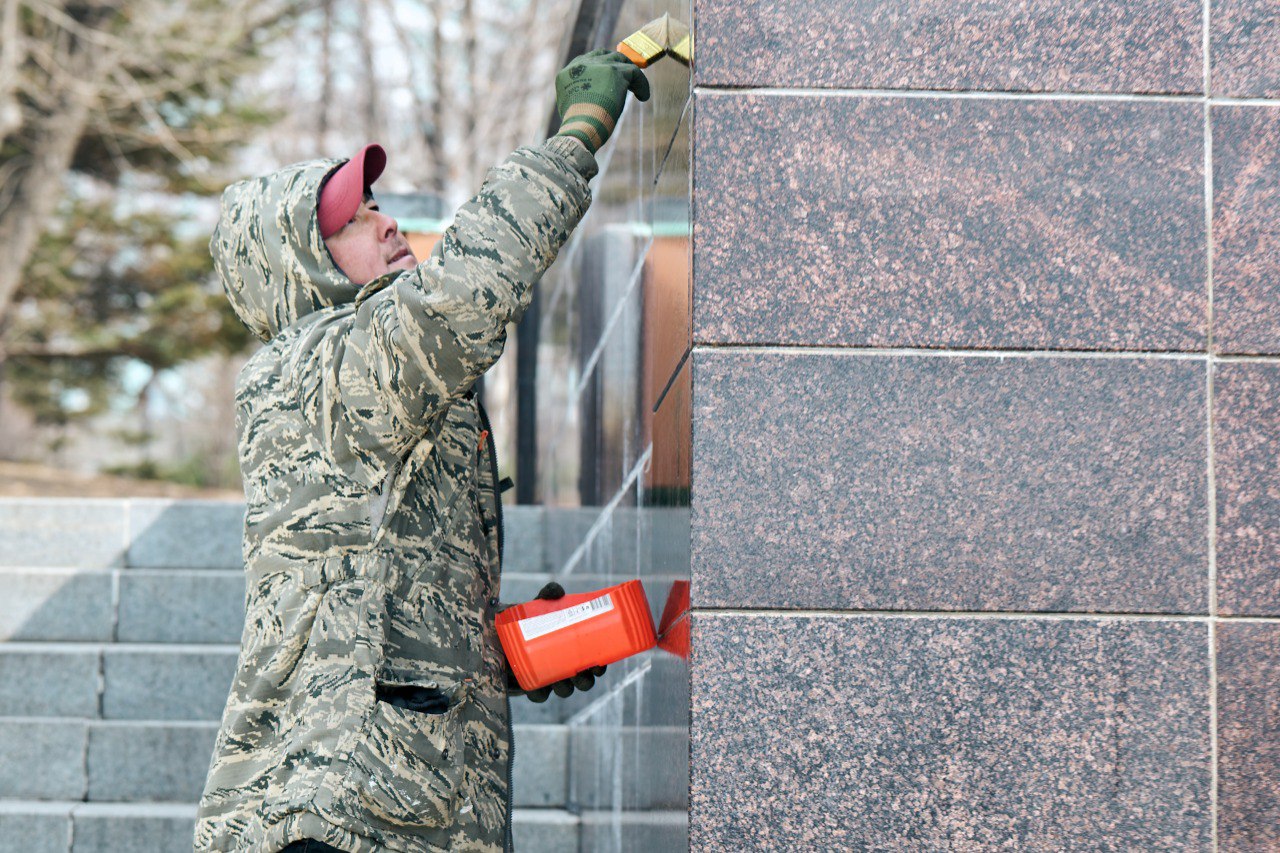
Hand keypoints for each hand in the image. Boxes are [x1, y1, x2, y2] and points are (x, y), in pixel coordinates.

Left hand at [506, 581, 607, 702]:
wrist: (493, 632)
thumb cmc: (523, 619)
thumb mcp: (536, 606)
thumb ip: (546, 595)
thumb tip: (558, 591)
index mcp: (571, 650)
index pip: (591, 662)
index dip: (599, 667)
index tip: (600, 664)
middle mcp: (562, 667)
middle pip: (581, 681)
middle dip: (585, 681)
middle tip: (584, 673)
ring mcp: (547, 678)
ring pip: (562, 690)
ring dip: (566, 689)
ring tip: (562, 682)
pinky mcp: (529, 686)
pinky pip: (538, 696)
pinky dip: (540, 694)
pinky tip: (540, 689)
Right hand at [553, 49, 649, 153]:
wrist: (580, 128)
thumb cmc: (576, 127)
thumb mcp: (570, 109)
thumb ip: (579, 96)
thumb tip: (590, 100)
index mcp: (568, 73)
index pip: (587, 61)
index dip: (601, 67)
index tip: (610, 77)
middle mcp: (581, 65)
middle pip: (604, 55)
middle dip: (616, 64)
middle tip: (626, 78)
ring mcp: (598, 65)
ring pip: (620, 60)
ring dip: (629, 72)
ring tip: (637, 88)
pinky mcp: (614, 71)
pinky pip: (634, 71)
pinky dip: (641, 84)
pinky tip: (643, 97)